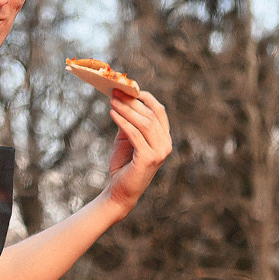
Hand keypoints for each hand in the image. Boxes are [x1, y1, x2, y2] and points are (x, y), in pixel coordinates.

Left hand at [102, 89, 171, 216]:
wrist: (120, 190)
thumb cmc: (123, 164)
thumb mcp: (127, 138)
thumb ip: (129, 121)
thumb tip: (122, 97)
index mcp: (164, 138)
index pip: (159, 111)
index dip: (145, 98)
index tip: (129, 89)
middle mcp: (166, 144)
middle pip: (150, 115)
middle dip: (132, 101)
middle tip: (116, 91)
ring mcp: (160, 152)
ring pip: (144, 123)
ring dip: (126, 109)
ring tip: (112, 101)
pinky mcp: (149, 159)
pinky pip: (135, 135)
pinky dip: (123, 122)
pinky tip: (112, 113)